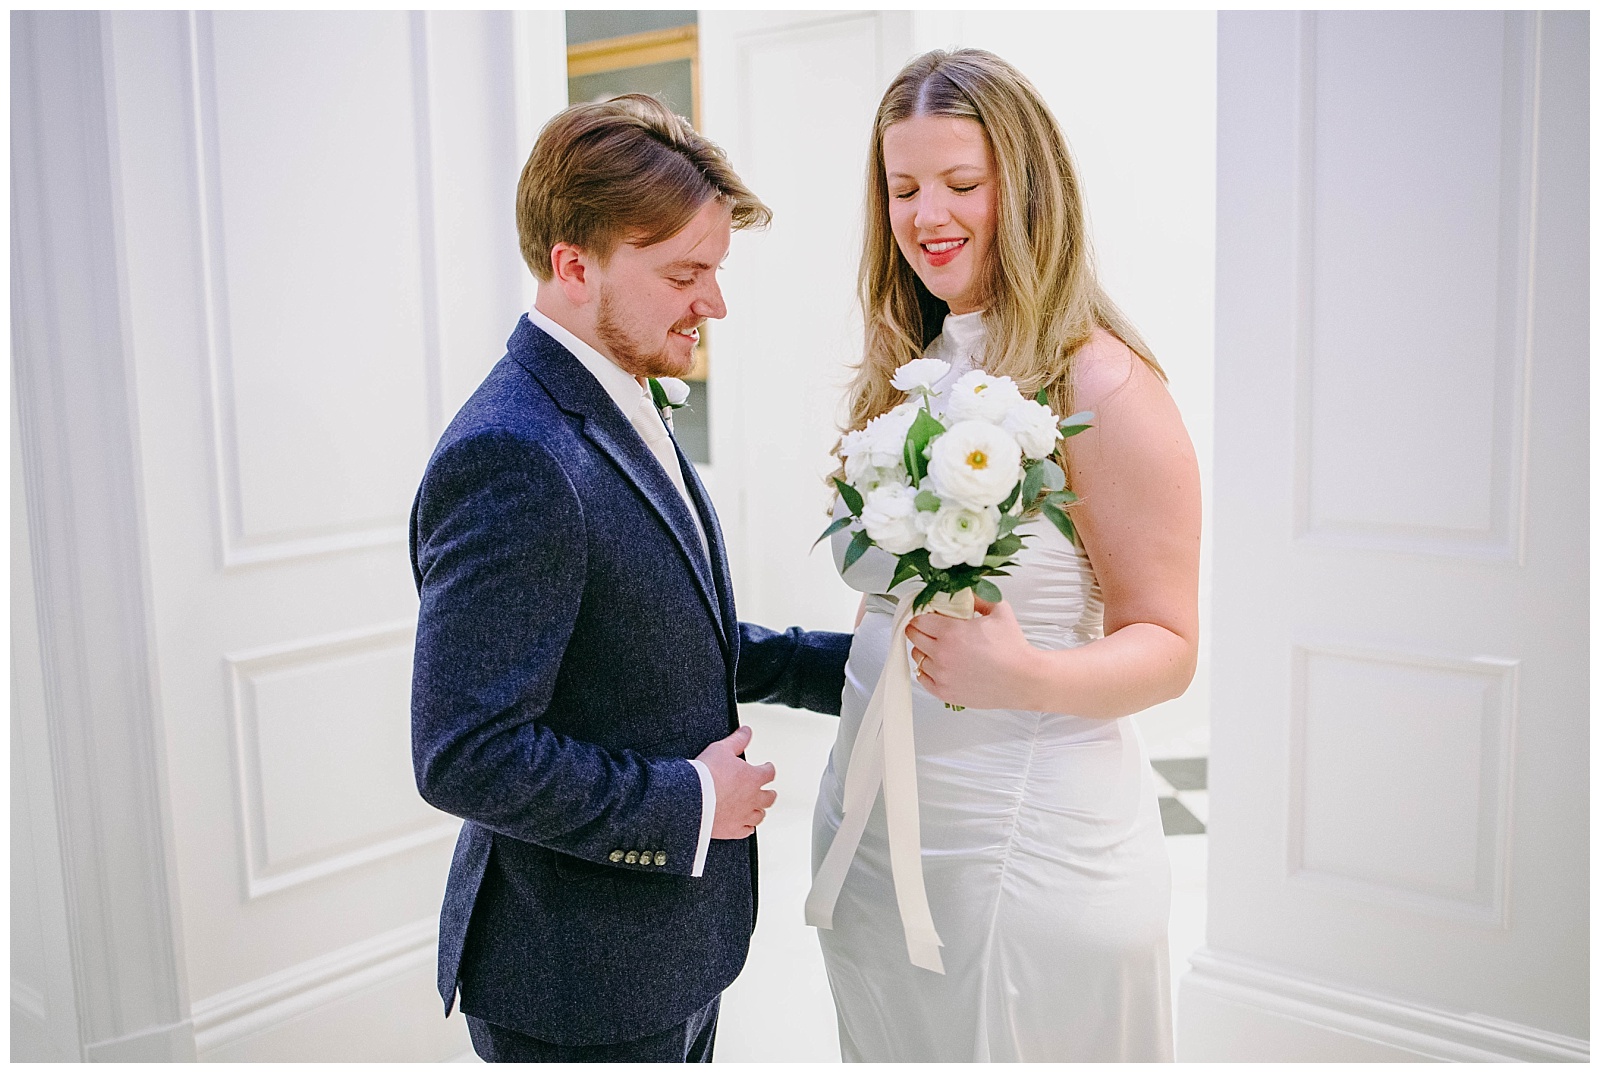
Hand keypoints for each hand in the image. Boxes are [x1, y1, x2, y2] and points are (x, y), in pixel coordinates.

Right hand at [695, 725, 776, 838]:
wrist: (691, 799)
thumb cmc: (706, 775)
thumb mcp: (722, 749)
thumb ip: (737, 740)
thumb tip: (746, 731)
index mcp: (753, 778)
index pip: (769, 772)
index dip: (768, 769)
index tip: (767, 767)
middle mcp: (753, 798)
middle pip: (769, 797)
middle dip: (768, 793)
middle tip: (767, 791)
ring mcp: (743, 815)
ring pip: (760, 816)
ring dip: (760, 811)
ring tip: (758, 808)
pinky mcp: (732, 829)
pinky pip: (746, 831)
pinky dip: (747, 828)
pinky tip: (746, 826)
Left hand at [906, 597, 1040, 709]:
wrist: (1023, 679)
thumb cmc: (1013, 650)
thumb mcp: (999, 610)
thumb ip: (979, 597)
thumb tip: (966, 592)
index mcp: (951, 632)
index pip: (918, 619)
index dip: (921, 614)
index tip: (925, 614)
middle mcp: (942, 654)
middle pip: (913, 636)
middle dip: (919, 629)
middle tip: (929, 628)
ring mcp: (942, 675)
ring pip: (917, 657)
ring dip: (923, 650)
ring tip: (938, 647)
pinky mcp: (945, 692)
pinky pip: (922, 678)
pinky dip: (926, 670)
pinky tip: (938, 665)